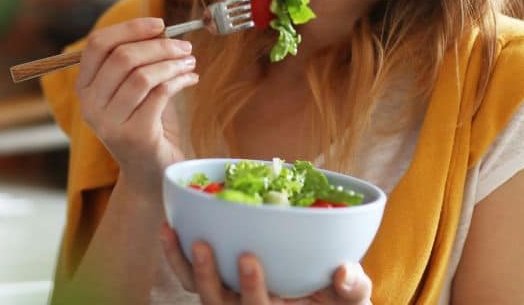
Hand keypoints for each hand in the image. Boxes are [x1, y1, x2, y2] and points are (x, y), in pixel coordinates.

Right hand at [75, 17, 198, 195]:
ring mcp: (109, 123)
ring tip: (190, 63)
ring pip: (142, 75)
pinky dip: (180, 80)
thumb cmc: (148, 123)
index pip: (97, 44)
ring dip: (172, 63)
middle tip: (185, 47)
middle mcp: (90, 106)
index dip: (130, 28)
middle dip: (159, 46)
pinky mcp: (134, 135)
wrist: (152, 172)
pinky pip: (159, 94)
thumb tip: (161, 29)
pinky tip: (191, 79)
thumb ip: (139, 61)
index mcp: (85, 88)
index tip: (160, 24)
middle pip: (122, 57)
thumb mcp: (137, 90)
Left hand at [160, 222, 371, 304]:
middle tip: (203, 245)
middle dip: (207, 276)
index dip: (251, 287)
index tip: (248, 257)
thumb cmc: (341, 298)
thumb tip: (345, 272)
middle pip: (219, 302)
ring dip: (184, 263)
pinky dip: (177, 254)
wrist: (327, 300)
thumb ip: (353, 287)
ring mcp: (231, 298)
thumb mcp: (354, 298)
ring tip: (172, 232)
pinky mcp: (221, 282)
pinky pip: (191, 275)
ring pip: (198, 289)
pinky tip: (169, 227)